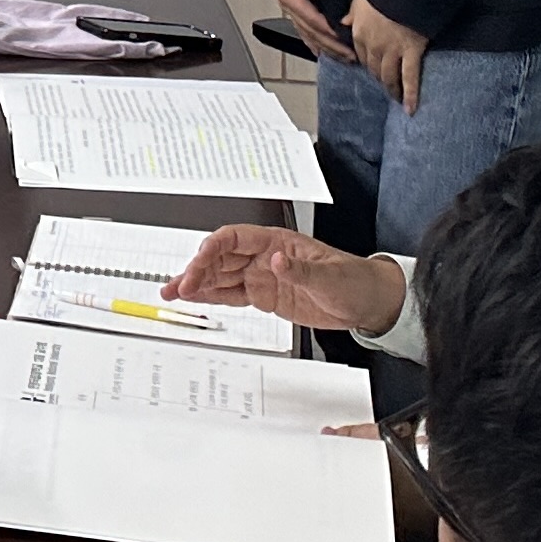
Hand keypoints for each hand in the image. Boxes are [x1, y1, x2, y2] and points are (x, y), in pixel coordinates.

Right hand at [165, 223, 409, 336]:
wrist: (367, 303)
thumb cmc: (353, 281)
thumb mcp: (329, 277)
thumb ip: (299, 270)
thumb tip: (275, 260)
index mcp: (276, 242)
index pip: (234, 239)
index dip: (212, 249)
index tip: (198, 263)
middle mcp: (264, 257)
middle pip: (220, 258)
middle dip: (197, 270)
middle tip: (181, 287)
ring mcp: (262, 277)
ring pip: (220, 277)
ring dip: (197, 284)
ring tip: (173, 292)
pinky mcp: (264, 296)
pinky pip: (231, 295)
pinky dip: (211, 297)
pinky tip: (195, 299)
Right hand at [263, 0, 348, 60]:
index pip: (311, 19)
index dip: (328, 31)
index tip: (343, 40)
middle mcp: (289, 5)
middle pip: (311, 32)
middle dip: (330, 46)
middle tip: (349, 56)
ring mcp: (292, 8)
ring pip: (308, 34)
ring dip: (326, 47)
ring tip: (342, 57)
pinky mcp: (295, 7)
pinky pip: (305, 30)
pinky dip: (315, 42)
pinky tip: (322, 50)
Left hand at [345, 0, 430, 112]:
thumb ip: (352, 11)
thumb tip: (343, 21)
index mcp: (359, 31)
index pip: (360, 54)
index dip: (367, 63)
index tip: (372, 69)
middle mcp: (373, 45)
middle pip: (374, 69)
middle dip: (379, 79)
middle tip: (386, 88)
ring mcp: (392, 51)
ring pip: (389, 77)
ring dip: (392, 89)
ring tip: (397, 99)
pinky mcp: (411, 52)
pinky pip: (410, 78)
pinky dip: (410, 95)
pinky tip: (410, 109)